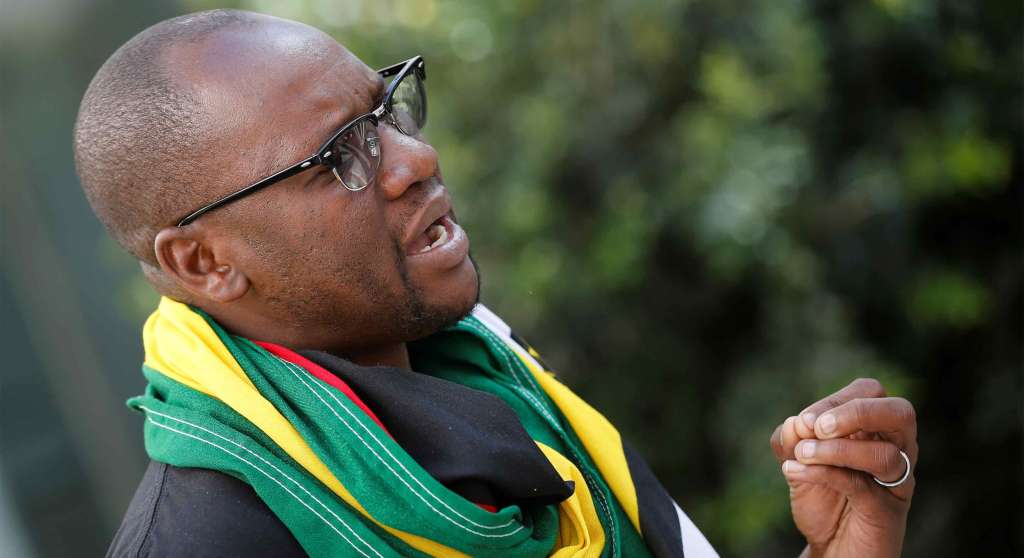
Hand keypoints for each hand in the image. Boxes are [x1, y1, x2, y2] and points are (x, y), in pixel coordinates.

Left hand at [770, 378, 916, 557]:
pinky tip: (793, 472)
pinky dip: (823, 474)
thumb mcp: (798, 462)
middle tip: (817, 427)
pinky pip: (862, 487)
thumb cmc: (822, 500)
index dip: (836, 400)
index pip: (871, 393)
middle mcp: (897, 450)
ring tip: (802, 455)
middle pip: (901, 413)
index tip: (804, 421)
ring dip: (835, 450)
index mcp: (877, 430)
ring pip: (885, 455)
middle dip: (857, 412)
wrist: (831, 549)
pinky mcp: (886, 511)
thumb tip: (795, 423)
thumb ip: (792, 440)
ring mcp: (896, 482)